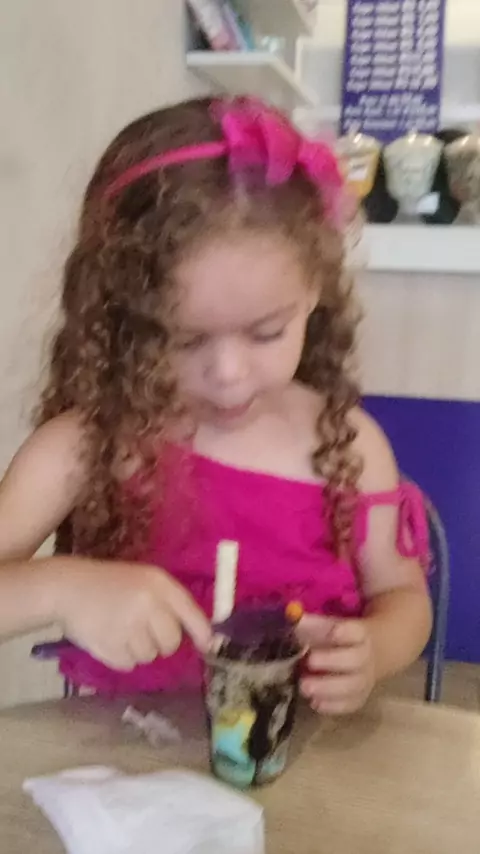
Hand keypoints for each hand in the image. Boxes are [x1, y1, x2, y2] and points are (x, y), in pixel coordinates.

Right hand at [54, 560, 211, 670]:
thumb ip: (172, 603)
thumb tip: (205, 637)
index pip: (190, 612)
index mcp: (158, 583)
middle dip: (162, 642)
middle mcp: (147, 604)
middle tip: (144, 630)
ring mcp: (128, 627)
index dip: (202, 633)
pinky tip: (110, 638)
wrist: (68, 588)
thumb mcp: (145, 580)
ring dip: (139, 649)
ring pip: (150, 656)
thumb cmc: (112, 583)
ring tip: (121, 629)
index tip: (208, 646)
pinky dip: (122, 658)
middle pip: (171, 642)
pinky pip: (129, 665)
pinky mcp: (110, 647)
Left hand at [297, 614, 375, 715]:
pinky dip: (332, 706)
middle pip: (355, 660)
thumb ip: (313, 624)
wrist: (372, 653)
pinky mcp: (360, 698)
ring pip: (352, 686)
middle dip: (331, 661)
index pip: (355, 632)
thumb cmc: (342, 638)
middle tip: (309, 661)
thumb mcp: (332, 625)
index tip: (330, 632)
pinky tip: (314, 702)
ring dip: (327, 688)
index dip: (342, 632)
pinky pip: (349, 705)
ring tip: (304, 687)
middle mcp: (366, 657)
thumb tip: (292, 619)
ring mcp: (365, 679)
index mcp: (360, 634)